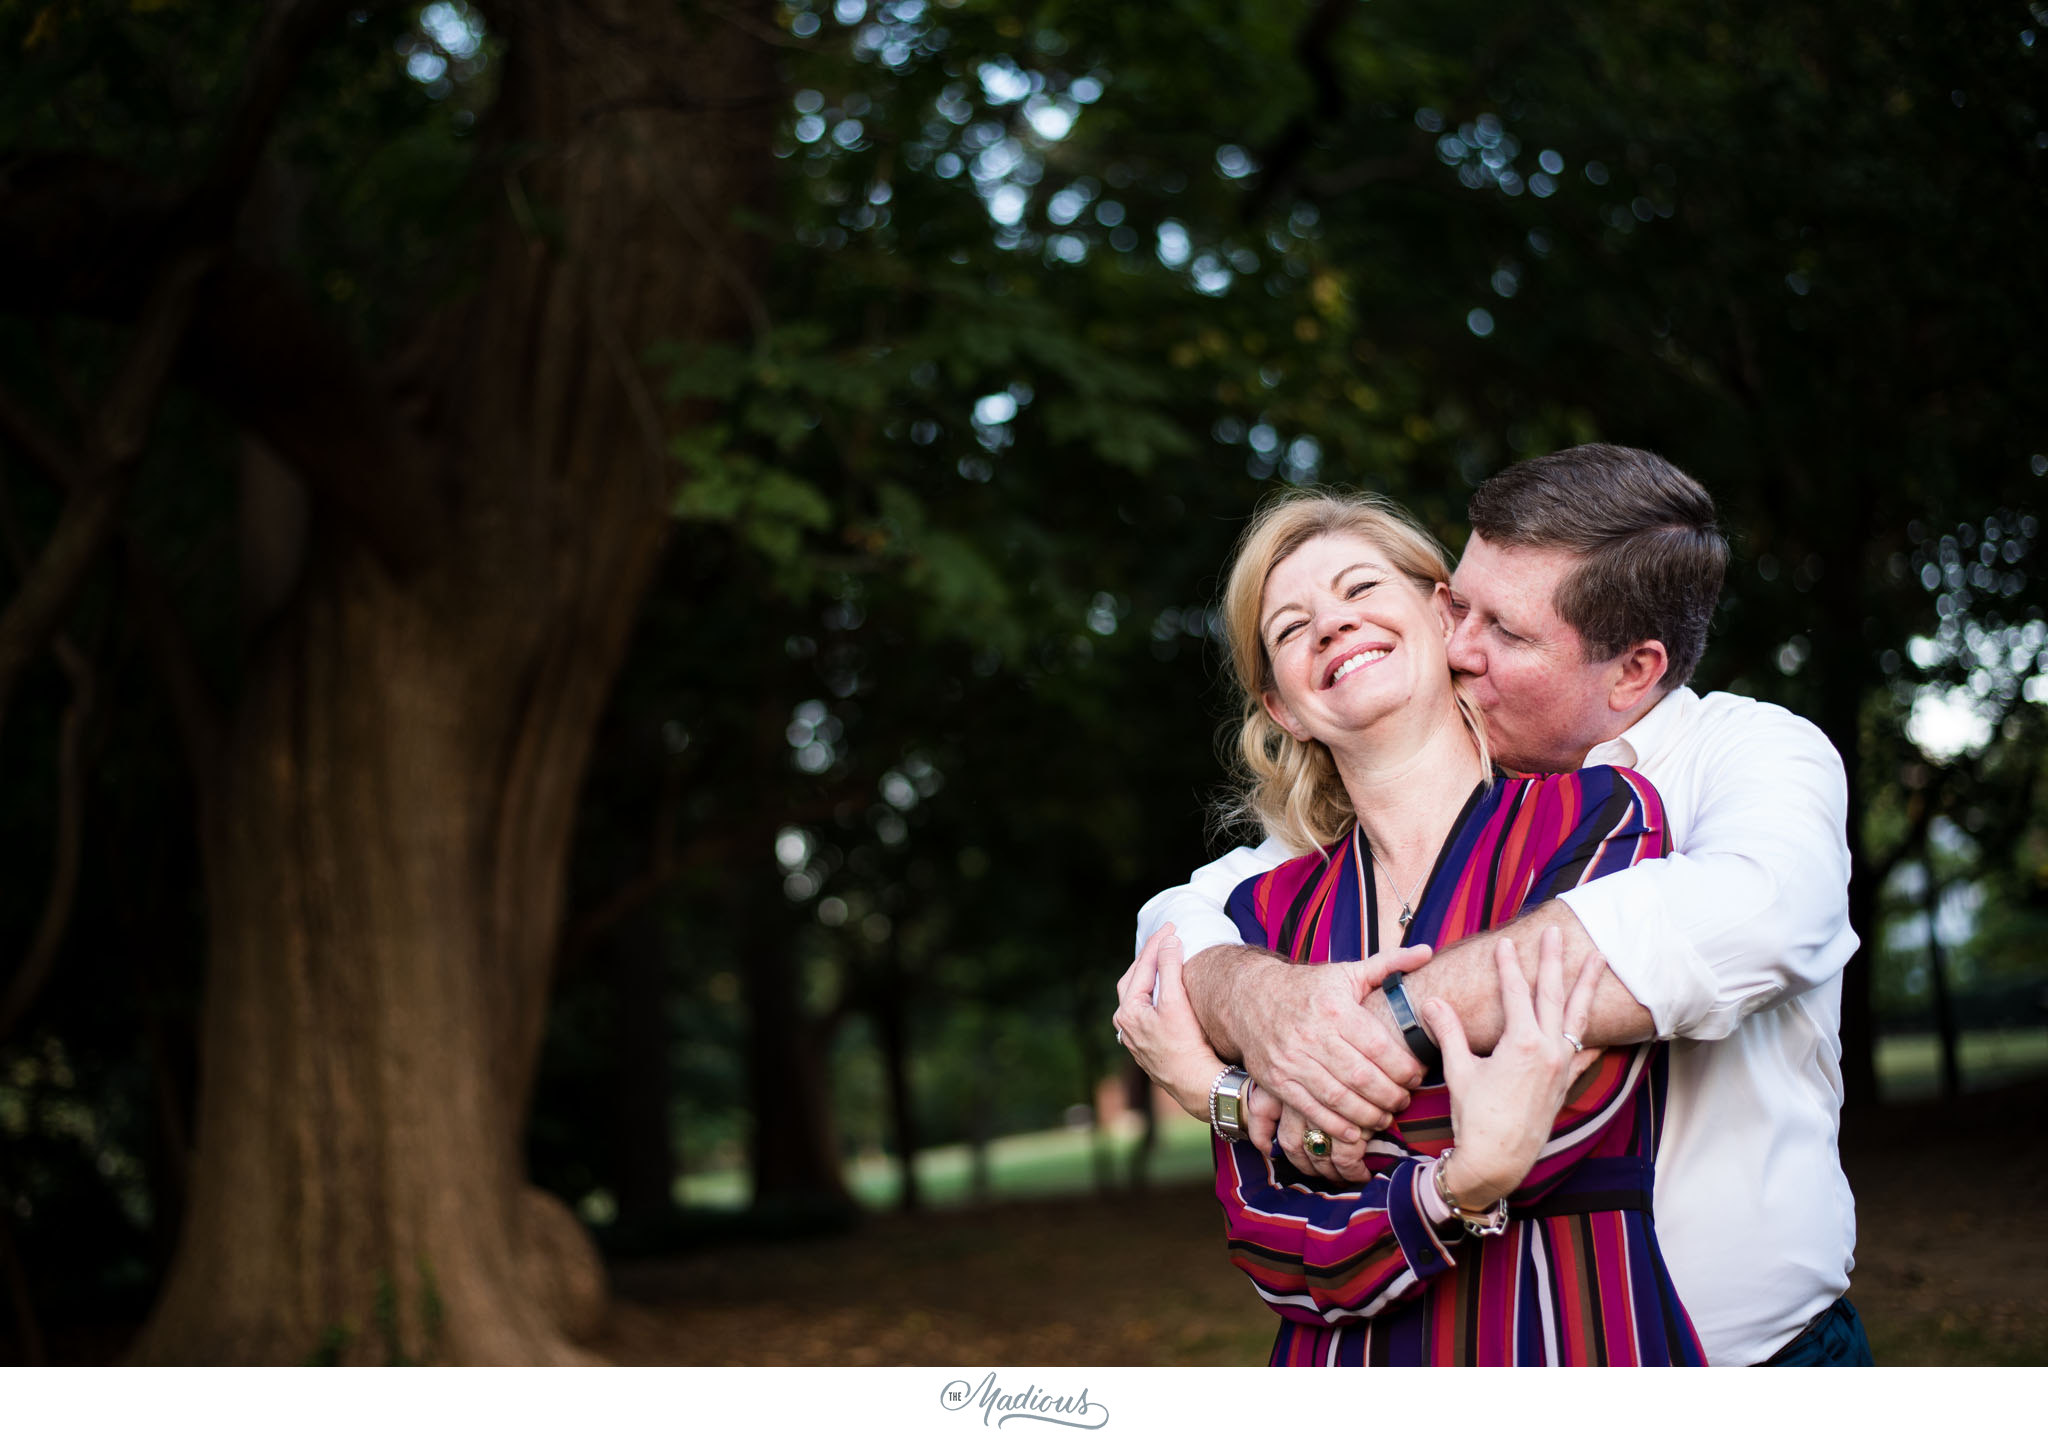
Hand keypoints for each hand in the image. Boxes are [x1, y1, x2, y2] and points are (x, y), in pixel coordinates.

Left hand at [1113, 923, 1223, 1119]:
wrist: (1197, 1085)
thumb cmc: (1185, 1045)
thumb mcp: (1176, 1001)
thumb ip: (1169, 968)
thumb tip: (1168, 940)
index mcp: (1127, 1011)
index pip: (1141, 966)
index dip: (1157, 943)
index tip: (1171, 925)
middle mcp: (1125, 1025)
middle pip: (1134, 980)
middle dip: (1149, 957)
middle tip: (1166, 938)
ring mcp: (1135, 1037)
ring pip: (1139, 996)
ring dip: (1150, 976)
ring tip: (1164, 959)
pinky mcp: (1148, 1046)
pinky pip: (1147, 1010)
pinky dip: (1155, 994)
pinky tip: (1166, 992)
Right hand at [1225, 944, 1433, 1145]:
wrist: (1249, 996)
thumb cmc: (1308, 987)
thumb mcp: (1346, 972)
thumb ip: (1389, 965)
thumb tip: (1427, 952)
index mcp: (1334, 1008)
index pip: (1379, 1048)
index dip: (1404, 1068)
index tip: (1417, 1075)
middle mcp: (1312, 1035)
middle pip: (1362, 1077)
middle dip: (1391, 1095)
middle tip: (1404, 1100)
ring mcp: (1291, 1060)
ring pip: (1338, 1097)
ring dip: (1368, 1115)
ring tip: (1385, 1117)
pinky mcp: (1276, 1080)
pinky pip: (1310, 1109)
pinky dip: (1335, 1125)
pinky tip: (1354, 1131)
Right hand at [1421, 927, 1602, 1207]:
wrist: (1497, 1160)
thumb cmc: (1476, 1118)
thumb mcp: (1459, 1071)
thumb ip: (1449, 1033)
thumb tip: (1431, 1003)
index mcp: (1522, 1044)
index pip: (1515, 994)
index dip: (1508, 966)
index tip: (1504, 944)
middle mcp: (1548, 1051)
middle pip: (1553, 995)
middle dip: (1553, 961)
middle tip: (1555, 933)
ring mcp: (1561, 1067)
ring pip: (1578, 1016)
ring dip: (1586, 986)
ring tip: (1598, 959)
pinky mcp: (1564, 1083)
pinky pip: (1585, 1052)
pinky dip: (1592, 1035)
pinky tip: (1599, 1025)